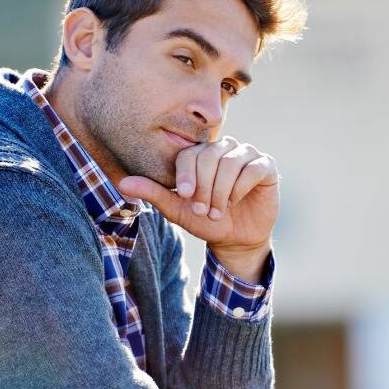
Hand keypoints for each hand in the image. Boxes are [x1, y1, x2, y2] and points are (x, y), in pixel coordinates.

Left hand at [118, 136, 277, 278]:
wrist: (235, 239)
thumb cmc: (205, 221)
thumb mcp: (177, 209)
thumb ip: (153, 193)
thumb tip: (122, 184)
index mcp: (202, 154)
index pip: (190, 153)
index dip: (186, 175)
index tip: (184, 197)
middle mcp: (224, 149)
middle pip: (210, 156)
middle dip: (204, 187)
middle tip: (203, 210)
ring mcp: (246, 155)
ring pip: (230, 163)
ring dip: (221, 191)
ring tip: (217, 211)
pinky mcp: (266, 166)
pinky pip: (253, 168)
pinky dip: (241, 188)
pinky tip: (236, 202)